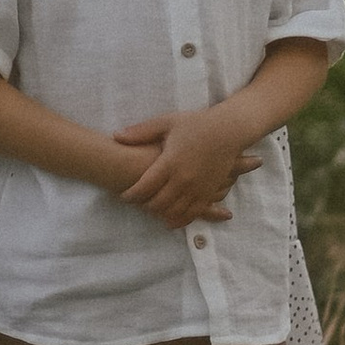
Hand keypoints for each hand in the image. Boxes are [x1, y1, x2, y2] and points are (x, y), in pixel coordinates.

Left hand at [110, 109, 263, 229]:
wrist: (228, 130)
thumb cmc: (196, 124)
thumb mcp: (166, 123)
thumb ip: (141, 132)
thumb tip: (116, 136)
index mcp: (169, 162)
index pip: (144, 187)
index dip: (131, 195)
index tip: (123, 195)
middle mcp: (183, 179)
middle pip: (157, 203)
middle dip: (144, 205)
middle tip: (136, 203)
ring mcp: (197, 188)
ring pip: (174, 212)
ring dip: (160, 214)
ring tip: (151, 210)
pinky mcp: (209, 193)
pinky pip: (193, 214)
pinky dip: (179, 220)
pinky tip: (170, 220)